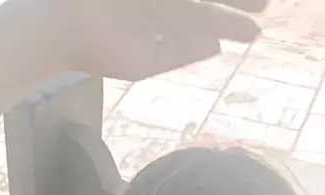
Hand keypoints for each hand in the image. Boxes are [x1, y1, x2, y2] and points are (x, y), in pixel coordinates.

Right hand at [28, 0, 266, 81]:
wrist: (54, 31)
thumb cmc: (97, 47)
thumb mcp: (145, 58)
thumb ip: (180, 51)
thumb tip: (217, 43)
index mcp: (167, 8)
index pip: (205, 7)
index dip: (231, 10)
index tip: (261, 15)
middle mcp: (158, 1)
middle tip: (270, 1)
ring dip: (229, 1)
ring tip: (263, 4)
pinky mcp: (146, 1)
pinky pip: (180, 6)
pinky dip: (211, 14)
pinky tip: (231, 25)